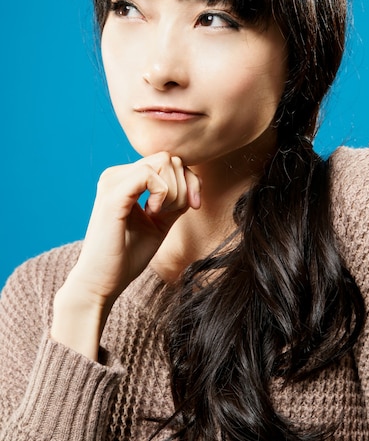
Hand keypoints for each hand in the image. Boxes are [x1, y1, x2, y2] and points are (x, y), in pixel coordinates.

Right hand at [51, 152, 199, 358]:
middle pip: (169, 158)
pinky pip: (150, 174)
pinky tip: (153, 212)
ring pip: (163, 162)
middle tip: (174, 213)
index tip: (194, 206)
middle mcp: (116, 174)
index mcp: (124, 179)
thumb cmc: (127, 255)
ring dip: (175, 191)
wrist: (101, 282)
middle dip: (184, 185)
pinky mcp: (113, 194)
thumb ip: (175, 200)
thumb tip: (192, 181)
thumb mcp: (160, 222)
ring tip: (160, 214)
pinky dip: (163, 193)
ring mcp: (112, 182)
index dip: (189, 180)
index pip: (168, 160)